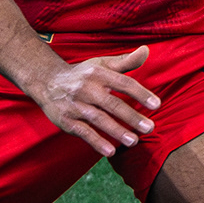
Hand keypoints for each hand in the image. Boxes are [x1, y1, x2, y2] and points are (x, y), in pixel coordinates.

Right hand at [32, 46, 159, 159]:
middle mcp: (86, 88)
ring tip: (134, 141)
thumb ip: (126, 61)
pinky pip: (83, 131)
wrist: (46, 82)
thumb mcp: (102, 64)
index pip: (123, 83)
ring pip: (98, 119)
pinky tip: (111, 152)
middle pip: (112, 104)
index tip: (157, 105)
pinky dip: (96, 142)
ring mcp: (75, 105)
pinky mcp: (66, 120)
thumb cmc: (82, 74)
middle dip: (132, 116)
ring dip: (117, 131)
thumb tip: (146, 50)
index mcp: (98, 74)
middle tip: (150, 128)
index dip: (141, 94)